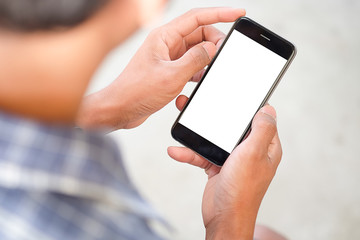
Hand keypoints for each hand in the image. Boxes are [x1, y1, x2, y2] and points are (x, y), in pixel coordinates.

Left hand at [77, 8, 245, 129]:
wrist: (120, 109)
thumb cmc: (137, 91)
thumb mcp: (172, 75)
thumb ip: (196, 59)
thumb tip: (212, 48)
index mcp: (164, 37)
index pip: (197, 17)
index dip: (220, 13)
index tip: (238, 13)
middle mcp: (166, 44)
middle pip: (199, 33)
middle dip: (214, 42)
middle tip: (224, 55)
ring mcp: (167, 58)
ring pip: (196, 51)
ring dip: (206, 59)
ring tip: (212, 70)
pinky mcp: (168, 71)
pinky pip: (190, 66)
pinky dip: (198, 72)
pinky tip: (199, 81)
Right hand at [168, 101, 281, 239]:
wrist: (223, 218)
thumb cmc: (242, 189)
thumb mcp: (253, 153)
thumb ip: (262, 129)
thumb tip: (268, 109)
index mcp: (264, 146)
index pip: (260, 120)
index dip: (249, 107)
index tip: (235, 95)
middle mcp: (250, 151)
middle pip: (232, 127)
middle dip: (216, 117)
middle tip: (201, 104)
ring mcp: (233, 159)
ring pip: (214, 139)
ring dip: (197, 135)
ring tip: (182, 123)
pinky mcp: (217, 167)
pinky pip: (202, 155)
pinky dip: (189, 153)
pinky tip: (176, 151)